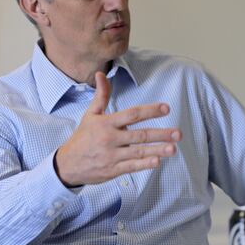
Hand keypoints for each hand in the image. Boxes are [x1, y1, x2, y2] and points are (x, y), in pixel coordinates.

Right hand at [55, 71, 181, 186]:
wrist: (66, 164)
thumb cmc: (83, 137)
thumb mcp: (90, 115)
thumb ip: (101, 95)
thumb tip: (101, 74)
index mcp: (106, 123)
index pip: (132, 114)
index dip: (150, 111)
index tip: (166, 108)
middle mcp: (110, 138)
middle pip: (139, 135)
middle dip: (160, 134)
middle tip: (178, 133)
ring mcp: (112, 155)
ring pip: (138, 152)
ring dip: (157, 150)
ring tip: (173, 148)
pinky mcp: (113, 170)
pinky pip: (131, 167)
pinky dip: (144, 164)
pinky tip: (158, 161)